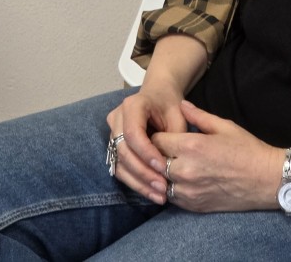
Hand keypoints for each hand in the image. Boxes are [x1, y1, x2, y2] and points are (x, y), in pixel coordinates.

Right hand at [106, 81, 187, 204]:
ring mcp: (112, 132)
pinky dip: (135, 182)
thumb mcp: (178, 115)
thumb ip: (175, 137)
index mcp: (132, 105)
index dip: (146, 153)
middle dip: (143, 172)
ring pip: (120, 163)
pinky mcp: (113, 146)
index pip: (133, 133)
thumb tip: (171, 165)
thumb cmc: (170, 105)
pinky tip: (151, 192)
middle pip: (124, 151)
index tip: (163, 167)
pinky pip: (120, 168)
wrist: (158, 95)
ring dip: (139, 182)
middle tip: (162, 188)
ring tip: (159, 195)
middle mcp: (117, 118)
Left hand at [151, 100, 282, 212]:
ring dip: (163, 173)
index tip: (163, 133)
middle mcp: (184, 170)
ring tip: (173, 164)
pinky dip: (172, 187)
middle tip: (166, 149)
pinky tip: (182, 179)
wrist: (266, 179)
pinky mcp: (193, 206)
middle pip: (154, 162)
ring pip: (160, 181)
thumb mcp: (224, 126)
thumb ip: (199, 115)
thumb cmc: (247, 149)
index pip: (157, 140)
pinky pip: (171, 197)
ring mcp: (187, 191)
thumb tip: (181, 104)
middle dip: (157, 154)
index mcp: (191, 147)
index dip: (158, 135)